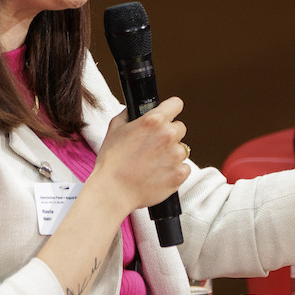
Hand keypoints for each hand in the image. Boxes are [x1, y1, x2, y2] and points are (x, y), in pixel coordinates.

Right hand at [93, 98, 189, 215]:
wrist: (113, 191)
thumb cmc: (111, 161)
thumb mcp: (114, 128)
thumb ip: (129, 115)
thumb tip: (135, 110)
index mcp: (153, 121)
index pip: (176, 104)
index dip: (171, 110)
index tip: (168, 116)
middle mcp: (168, 135)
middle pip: (180, 128)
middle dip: (169, 135)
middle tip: (153, 147)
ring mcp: (176, 155)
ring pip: (182, 149)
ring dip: (172, 154)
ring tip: (153, 163)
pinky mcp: (180, 174)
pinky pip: (184, 168)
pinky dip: (174, 171)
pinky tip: (158, 174)